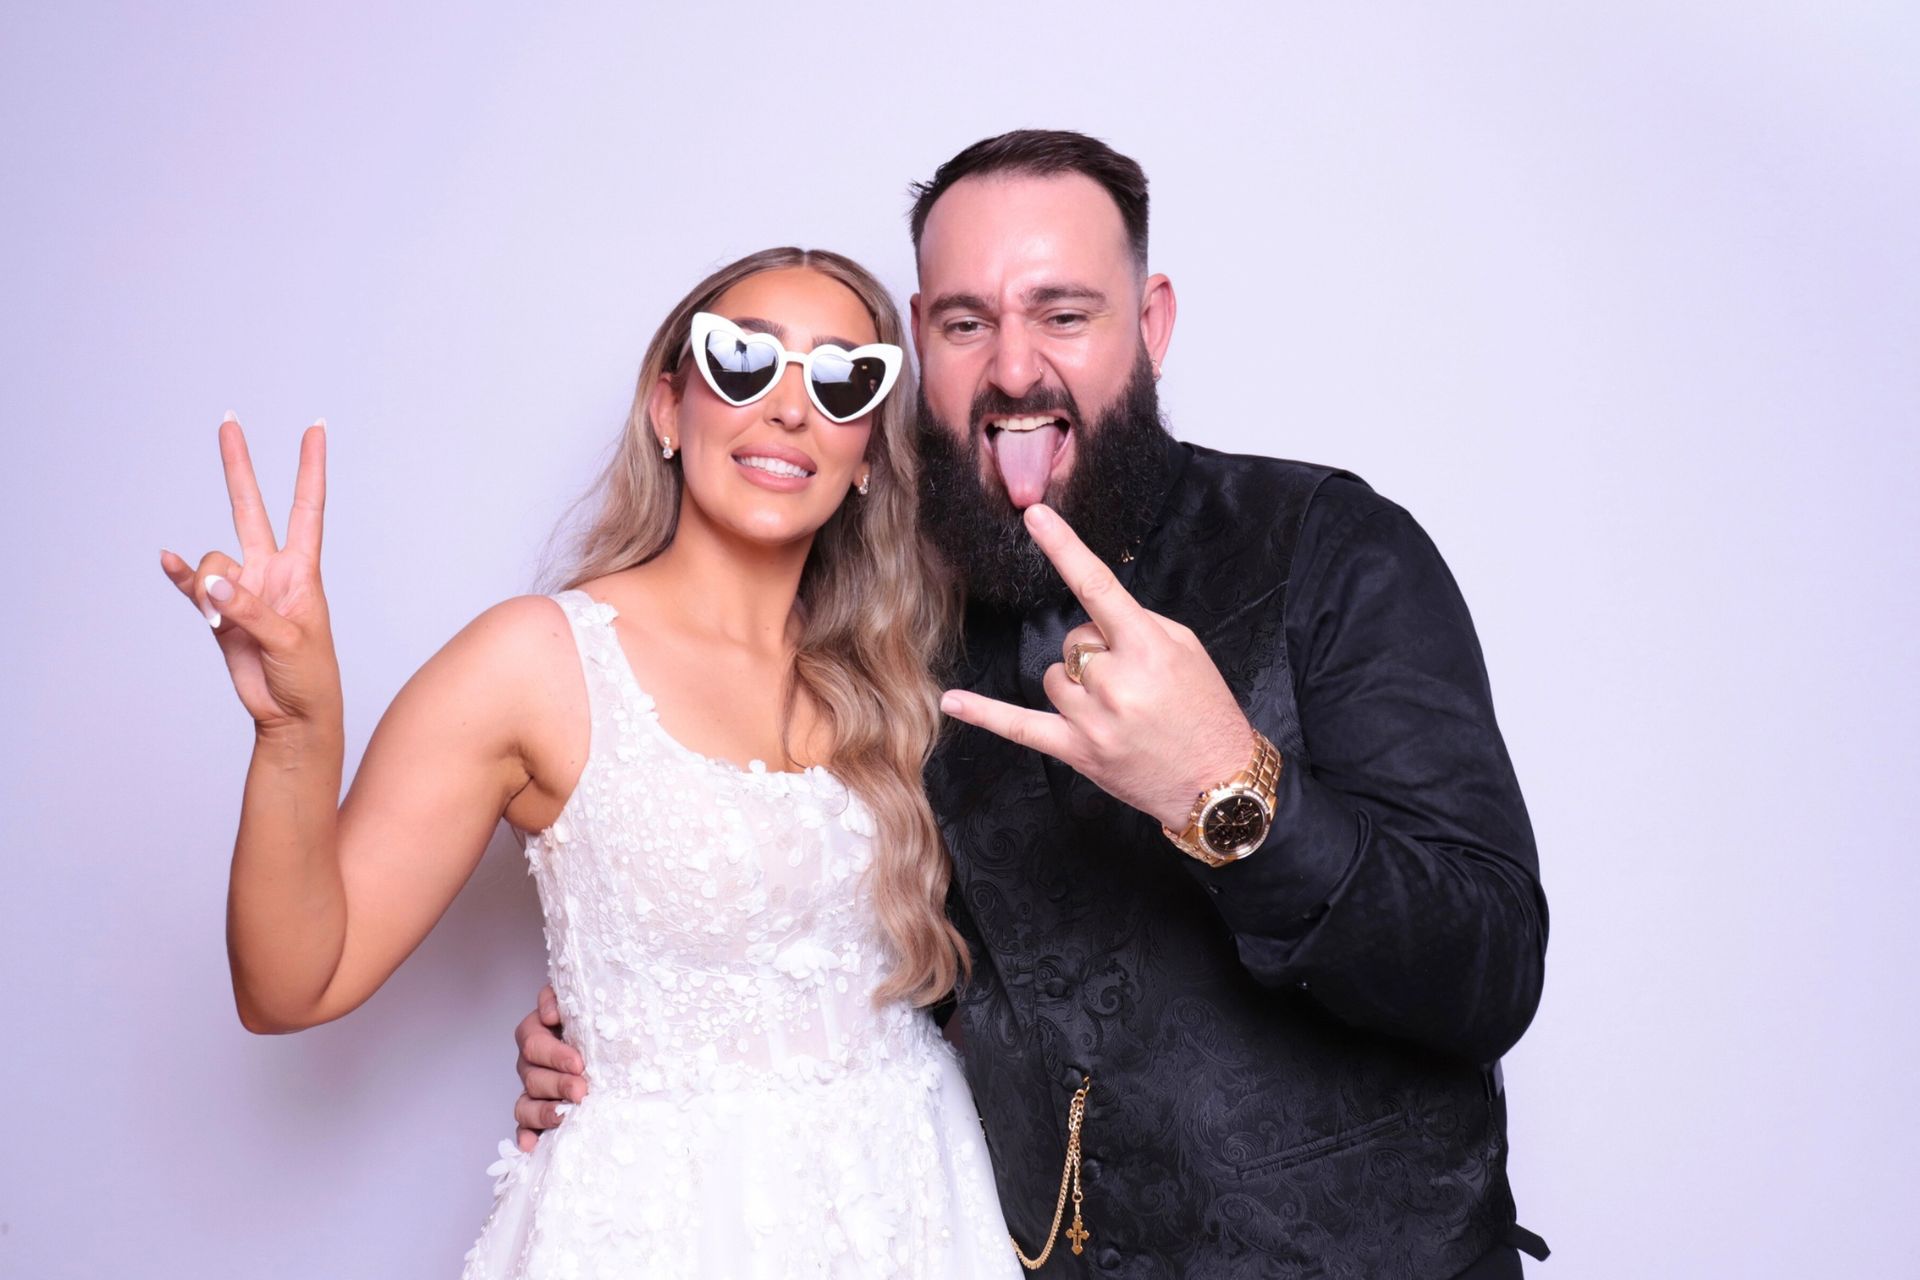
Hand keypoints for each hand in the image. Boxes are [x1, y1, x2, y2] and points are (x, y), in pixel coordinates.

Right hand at [159, 415, 340, 733]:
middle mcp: (270, 571)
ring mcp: (242, 590)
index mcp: (302, 571)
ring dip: (207, 587)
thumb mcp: (289, 640)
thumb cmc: (310, 676)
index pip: (306, 507)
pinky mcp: (218, 614)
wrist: (292, 716)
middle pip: (250, 507)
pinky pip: (191, 585)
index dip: (309, 467)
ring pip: (212, 562)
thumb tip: (212, 583)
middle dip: (239, 466)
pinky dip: (179, 575)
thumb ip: (248, 608)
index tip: (315, 427)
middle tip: (229, 421)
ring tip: (217, 621)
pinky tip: (167, 560)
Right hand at [513, 984, 587, 1152]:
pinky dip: (527, 1135)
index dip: (553, 1054)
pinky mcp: (538, 1112)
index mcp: (538, 1031)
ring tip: (565, 1116)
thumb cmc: (600, 1018)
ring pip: (525, 1103)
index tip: (578, 1062)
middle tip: (581, 1090)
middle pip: (531, 1075)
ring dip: (544, 1111)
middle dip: (557, 1084)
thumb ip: (564, 997)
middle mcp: (531, 1061)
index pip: (532, 1040)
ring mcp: (533, 1089)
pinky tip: (532, 1144)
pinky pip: (525, 1125)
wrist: (615, 1041)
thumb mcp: (586, 1000)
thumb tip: (550, 1014)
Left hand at [939, 504, 1255, 830]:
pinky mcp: (1076, 750)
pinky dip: (985, 713)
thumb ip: (1137, 623)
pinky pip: (1019, 726)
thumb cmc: (1205, 710)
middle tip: (1135, 682)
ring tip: (1117, 710)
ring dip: (1077, 685)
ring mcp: (1092, 719)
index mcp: (1147, 648)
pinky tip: (952, 701)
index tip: (1035, 517)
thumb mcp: (1187, 650)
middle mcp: (1116, 682)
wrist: (1218, 782)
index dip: (1064, 548)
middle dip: (1097, 653)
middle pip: (1073, 641)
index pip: (1097, 586)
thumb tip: (1093, 616)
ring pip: (1054, 676)